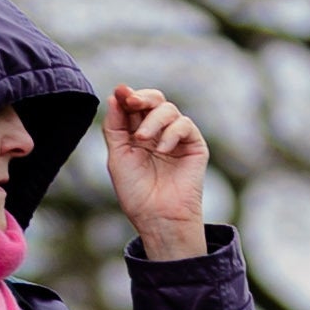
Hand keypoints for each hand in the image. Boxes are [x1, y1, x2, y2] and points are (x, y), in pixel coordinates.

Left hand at [97, 83, 211, 259]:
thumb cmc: (136, 193)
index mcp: (137, 134)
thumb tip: (116, 94)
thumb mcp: (117, 156)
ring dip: (153, 120)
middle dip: (142, 98)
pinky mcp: (194, 146)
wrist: (157, 217)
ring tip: (143, 141)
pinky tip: (162, 150)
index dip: (127, 96)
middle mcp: (158, 133)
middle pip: (154, 100)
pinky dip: (171, 132)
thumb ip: (115, 126)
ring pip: (168, 109)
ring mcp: (177, 138)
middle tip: (133, 102)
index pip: (134, 106)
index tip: (121, 92)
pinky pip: (185, 125)